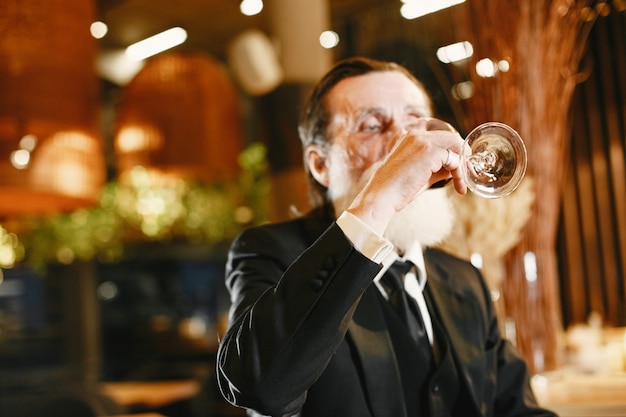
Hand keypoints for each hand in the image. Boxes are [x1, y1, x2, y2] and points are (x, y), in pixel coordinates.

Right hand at [346, 128, 466, 234]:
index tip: (459, 167)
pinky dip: (459, 173)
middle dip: (463, 156)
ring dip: (462, 166)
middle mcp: (417, 134)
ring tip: (462, 183)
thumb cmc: (397, 189)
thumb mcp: (421, 173)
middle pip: (452, 138)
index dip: (454, 151)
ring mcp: (423, 141)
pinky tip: (458, 186)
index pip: (442, 136)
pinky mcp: (429, 152)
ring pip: (456, 146)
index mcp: (411, 136)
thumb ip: (438, 167)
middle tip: (466, 174)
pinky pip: (454, 159)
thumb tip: (456, 168)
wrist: (382, 196)